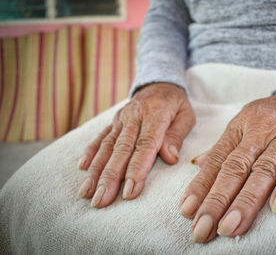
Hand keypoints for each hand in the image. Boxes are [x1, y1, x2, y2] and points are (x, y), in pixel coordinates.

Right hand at [77, 83, 195, 207]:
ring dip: (96, 170)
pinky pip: (100, 136)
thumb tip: (170, 158)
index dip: (136, 169)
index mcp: (155, 115)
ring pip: (106, 146)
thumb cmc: (176, 104)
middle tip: (101, 199)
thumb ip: (177, 135)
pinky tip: (82, 168)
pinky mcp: (113, 121)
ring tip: (87, 192)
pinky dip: (90, 152)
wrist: (159, 83)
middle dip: (110, 177)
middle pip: (121, 149)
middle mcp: (134, 117)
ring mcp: (121, 119)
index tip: (130, 191)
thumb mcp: (186, 115)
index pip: (145, 145)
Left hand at [180, 91, 275, 242]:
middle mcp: (257, 135)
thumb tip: (197, 164)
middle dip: (216, 201)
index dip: (200, 186)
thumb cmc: (272, 117)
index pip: (216, 162)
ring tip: (230, 227)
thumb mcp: (243, 125)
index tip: (186, 211)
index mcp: (238, 131)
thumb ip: (223, 147)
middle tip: (203, 228)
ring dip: (245, 201)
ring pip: (262, 172)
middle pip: (234, 170)